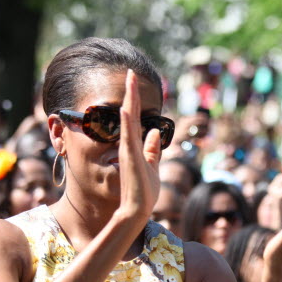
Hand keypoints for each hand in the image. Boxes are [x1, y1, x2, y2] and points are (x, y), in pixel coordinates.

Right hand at [116, 69, 161, 227]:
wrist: (137, 209)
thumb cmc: (144, 191)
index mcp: (134, 145)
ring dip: (129, 99)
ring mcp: (128, 149)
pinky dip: (126, 120)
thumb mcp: (152, 165)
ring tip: (130, 79)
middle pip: (130, 113)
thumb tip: (155, 131)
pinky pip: (127, 134)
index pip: (135, 118)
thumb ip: (152, 149)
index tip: (135, 83)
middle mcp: (129, 144)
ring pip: (128, 118)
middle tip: (131, 72)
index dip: (134, 100)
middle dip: (131, 92)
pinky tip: (126, 106)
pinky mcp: (129, 157)